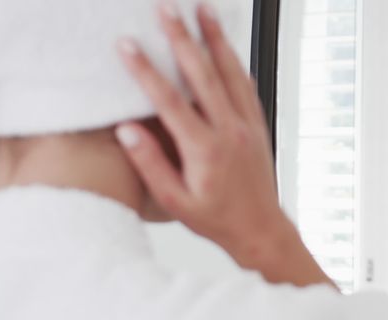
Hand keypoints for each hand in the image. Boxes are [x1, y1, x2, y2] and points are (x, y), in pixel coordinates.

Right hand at [116, 2, 331, 287]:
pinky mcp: (258, 126)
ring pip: (230, 72)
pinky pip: (246, 86)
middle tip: (165, 8)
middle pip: (202, 74)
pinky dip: (235, 62)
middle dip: (181, 37)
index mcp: (204, 150)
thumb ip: (150, 164)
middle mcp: (229, 132)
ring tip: (203, 10)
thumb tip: (126, 130)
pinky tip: (227, 46)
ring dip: (215, 38)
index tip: (126, 45)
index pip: (169, 100)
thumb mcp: (175, 201)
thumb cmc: (216, 219)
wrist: (260, 229)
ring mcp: (247, 126)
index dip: (145, 70)